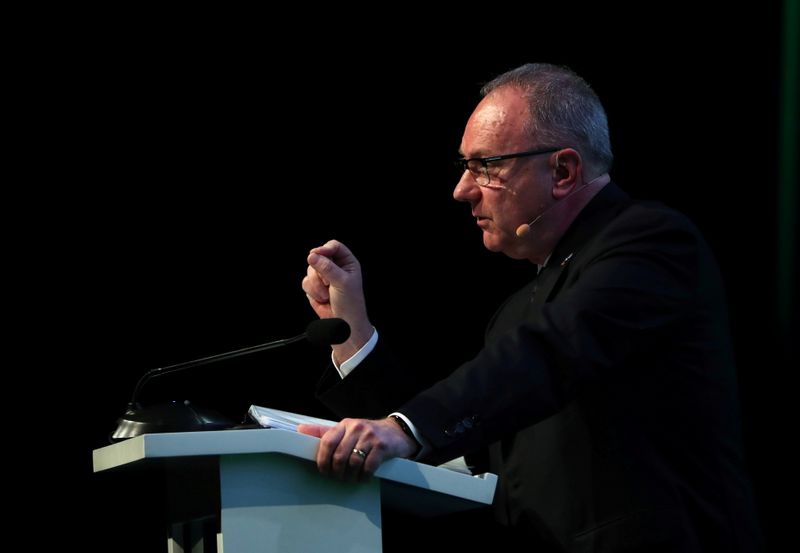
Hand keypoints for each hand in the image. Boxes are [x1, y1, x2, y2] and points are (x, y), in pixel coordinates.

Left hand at [298, 418, 417, 480]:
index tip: (323, 470)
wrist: (397, 432)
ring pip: (353, 462)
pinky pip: (368, 467)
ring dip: (350, 476)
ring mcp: (370, 437)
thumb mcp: (346, 429)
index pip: (327, 441)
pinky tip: (363, 478)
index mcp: (344, 425)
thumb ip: (324, 432)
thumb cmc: (368, 433)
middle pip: (339, 455)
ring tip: (351, 479)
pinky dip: (364, 476)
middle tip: (338, 477)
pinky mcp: (382, 447)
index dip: (322, 459)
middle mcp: (356, 428)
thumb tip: (300, 430)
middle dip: (336, 471)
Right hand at [302, 240, 372, 361]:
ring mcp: (323, 277)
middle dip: (320, 273)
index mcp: (347, 263)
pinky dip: (312, 292)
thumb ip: (327, 268)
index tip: (316, 255)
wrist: (343, 324)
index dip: (324, 249)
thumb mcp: (342, 282)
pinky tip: (322, 299)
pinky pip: (305, 283)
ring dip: (316, 285)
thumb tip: (313, 256)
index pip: (334, 247)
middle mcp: (335, 268)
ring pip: (310, 271)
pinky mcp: (314, 287)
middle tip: (328, 283)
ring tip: (327, 294)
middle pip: (318, 258)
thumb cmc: (351, 304)